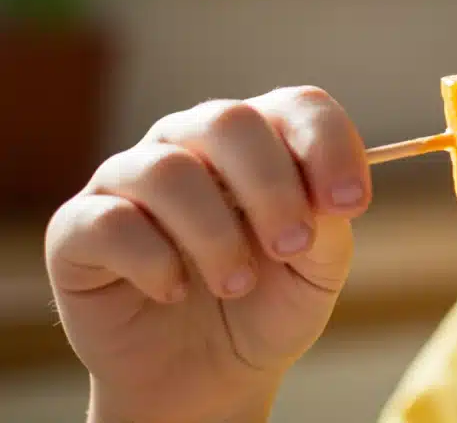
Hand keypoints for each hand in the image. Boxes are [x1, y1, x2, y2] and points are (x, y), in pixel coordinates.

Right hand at [45, 86, 372, 422]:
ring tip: (236, 284)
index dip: (328, 146)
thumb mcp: (319, 271)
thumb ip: (329, 226)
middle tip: (292, 247)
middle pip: (228, 122)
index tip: (352, 204)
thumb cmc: (268, 305)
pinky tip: (175, 292)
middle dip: (271, 187)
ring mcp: (130, 178)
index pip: (297, 107)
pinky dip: (153, 261)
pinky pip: (109, 221)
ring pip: (168, 170)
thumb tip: (324, 198)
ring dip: (215, 234)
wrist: (208, 374)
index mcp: (261, 141)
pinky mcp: (79, 226)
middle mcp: (192, 143)